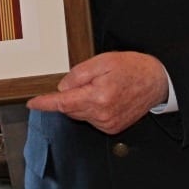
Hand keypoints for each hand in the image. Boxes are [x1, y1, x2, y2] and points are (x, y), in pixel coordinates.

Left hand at [26, 51, 168, 133]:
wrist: (156, 81)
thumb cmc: (132, 68)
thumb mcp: (103, 61)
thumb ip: (79, 74)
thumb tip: (62, 88)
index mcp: (98, 97)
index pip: (64, 103)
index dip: (46, 103)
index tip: (32, 103)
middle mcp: (102, 114)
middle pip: (70, 108)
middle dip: (69, 95)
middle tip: (87, 79)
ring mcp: (108, 123)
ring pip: (80, 114)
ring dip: (81, 101)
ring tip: (101, 86)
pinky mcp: (112, 127)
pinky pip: (91, 118)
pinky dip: (90, 108)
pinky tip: (104, 96)